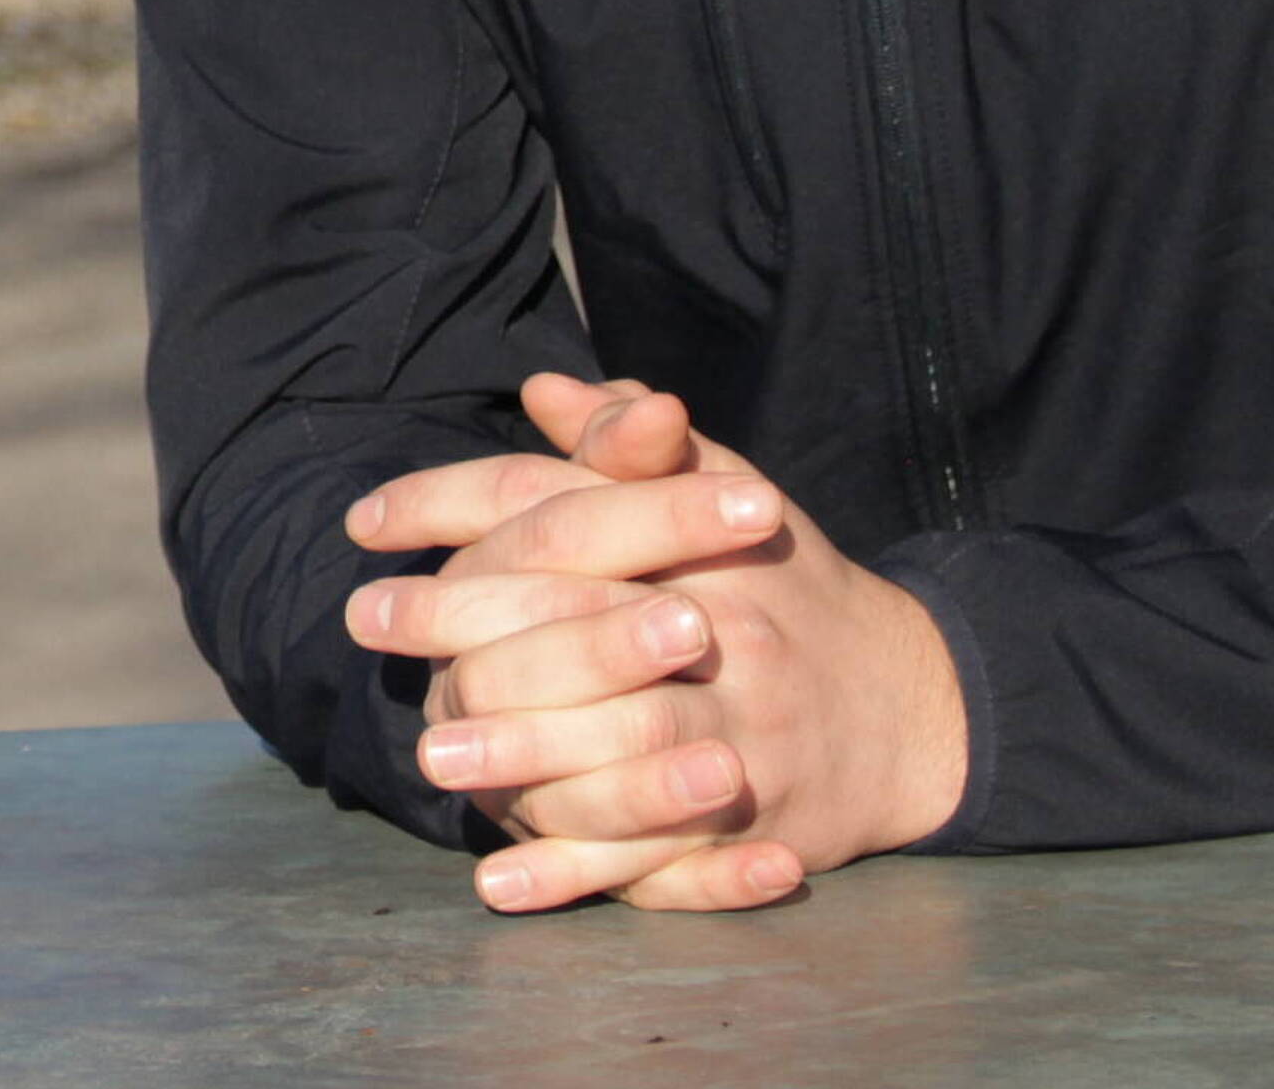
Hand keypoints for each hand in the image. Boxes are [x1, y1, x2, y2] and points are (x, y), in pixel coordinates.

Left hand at [344, 373, 967, 913]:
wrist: (910, 703)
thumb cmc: (781, 580)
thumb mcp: (721, 483)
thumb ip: (627, 442)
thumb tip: (541, 389)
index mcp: (698, 551)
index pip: (560, 518)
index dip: (451, 510)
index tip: (362, 523)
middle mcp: (723, 647)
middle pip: (585, 643)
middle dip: (472, 643)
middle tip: (371, 636)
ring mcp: (745, 750)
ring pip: (622, 761)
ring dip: (520, 764)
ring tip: (433, 762)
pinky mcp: (754, 834)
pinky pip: (658, 869)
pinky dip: (577, 879)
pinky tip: (501, 883)